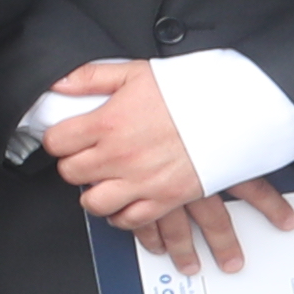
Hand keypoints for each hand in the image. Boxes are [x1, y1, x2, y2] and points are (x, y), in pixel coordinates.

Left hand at [36, 56, 291, 266]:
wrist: (236, 111)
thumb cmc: (190, 92)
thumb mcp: (136, 73)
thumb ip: (91, 78)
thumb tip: (59, 83)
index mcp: (107, 124)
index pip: (57, 142)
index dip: (59, 141)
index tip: (67, 140)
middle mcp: (120, 156)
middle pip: (71, 174)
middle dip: (75, 166)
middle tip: (86, 160)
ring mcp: (142, 180)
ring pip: (95, 203)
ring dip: (94, 196)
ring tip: (101, 185)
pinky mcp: (166, 198)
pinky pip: (131, 220)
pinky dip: (122, 217)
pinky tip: (123, 206)